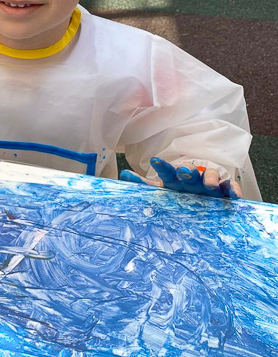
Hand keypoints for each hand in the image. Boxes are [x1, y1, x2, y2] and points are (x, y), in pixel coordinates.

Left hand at [120, 157, 241, 198]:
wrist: (205, 195)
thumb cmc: (180, 191)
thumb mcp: (163, 189)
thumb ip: (144, 184)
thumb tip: (123, 175)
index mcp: (176, 178)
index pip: (167, 170)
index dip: (162, 165)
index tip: (154, 161)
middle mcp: (193, 178)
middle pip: (191, 172)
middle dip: (187, 171)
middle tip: (184, 171)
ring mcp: (210, 183)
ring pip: (212, 177)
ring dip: (211, 179)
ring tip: (210, 185)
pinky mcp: (225, 191)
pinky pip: (230, 189)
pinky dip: (233, 190)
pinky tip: (234, 195)